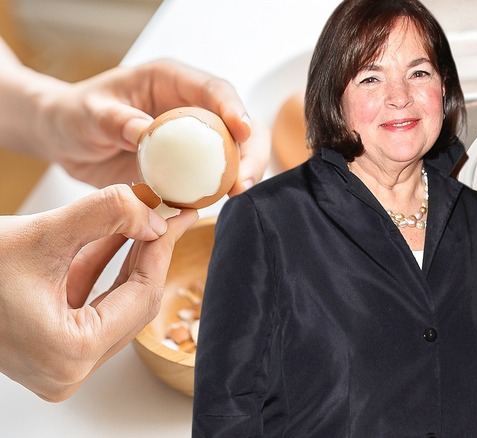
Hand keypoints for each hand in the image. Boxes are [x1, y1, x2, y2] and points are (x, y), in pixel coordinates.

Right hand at [0, 184, 197, 400]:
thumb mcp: (42, 234)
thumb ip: (106, 215)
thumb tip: (155, 214)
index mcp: (69, 355)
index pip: (141, 296)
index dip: (161, 249)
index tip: (176, 215)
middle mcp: (67, 370)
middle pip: (132, 303)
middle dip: (149, 253)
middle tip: (168, 215)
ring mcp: (58, 363)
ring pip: (114, 303)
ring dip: (127, 258)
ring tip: (146, 218)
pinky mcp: (49, 349)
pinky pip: (91, 306)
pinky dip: (102, 270)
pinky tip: (117, 235)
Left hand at [35, 59, 269, 190]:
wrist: (64, 139)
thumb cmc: (74, 113)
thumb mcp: (88, 112)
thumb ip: (115, 120)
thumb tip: (145, 131)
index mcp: (172, 82)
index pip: (214, 90)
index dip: (233, 108)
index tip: (242, 131)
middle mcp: (191, 108)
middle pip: (238, 126)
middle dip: (250, 152)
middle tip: (243, 180)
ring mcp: (193, 141)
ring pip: (234, 155)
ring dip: (241, 175)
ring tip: (236, 195)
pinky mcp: (187, 168)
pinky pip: (210, 181)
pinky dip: (216, 193)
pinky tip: (211, 207)